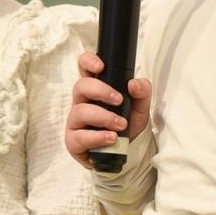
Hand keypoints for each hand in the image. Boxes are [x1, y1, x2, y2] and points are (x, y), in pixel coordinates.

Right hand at [64, 52, 151, 168]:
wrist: (126, 153)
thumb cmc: (127, 125)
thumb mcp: (140, 107)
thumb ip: (142, 92)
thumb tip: (134, 83)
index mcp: (95, 89)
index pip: (84, 67)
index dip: (88, 62)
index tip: (101, 67)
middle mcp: (82, 102)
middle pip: (81, 86)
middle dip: (101, 91)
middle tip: (119, 101)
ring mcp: (76, 121)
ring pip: (80, 111)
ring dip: (104, 117)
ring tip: (121, 125)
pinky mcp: (73, 140)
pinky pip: (79, 136)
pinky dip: (97, 137)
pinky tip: (111, 138)